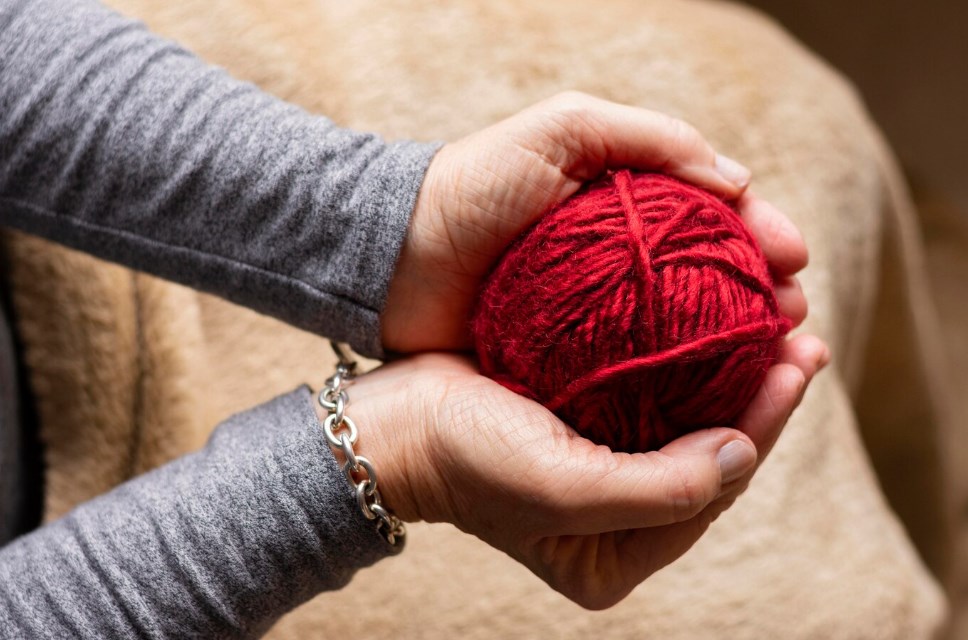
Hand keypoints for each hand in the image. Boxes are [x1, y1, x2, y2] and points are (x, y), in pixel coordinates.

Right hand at [335, 334, 827, 608]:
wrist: (391, 425)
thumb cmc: (468, 461)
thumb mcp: (562, 489)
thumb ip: (659, 490)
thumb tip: (740, 452)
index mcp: (616, 554)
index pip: (714, 490)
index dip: (764, 427)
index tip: (798, 364)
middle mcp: (616, 516)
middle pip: (710, 455)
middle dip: (760, 397)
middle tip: (804, 337)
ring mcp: (602, 467)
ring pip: (686, 418)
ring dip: (731, 370)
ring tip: (778, 320)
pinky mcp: (584, 422)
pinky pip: (651, 391)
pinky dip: (684, 354)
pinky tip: (709, 316)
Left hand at [382, 91, 808, 351]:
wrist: (392, 258)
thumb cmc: (470, 185)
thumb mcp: (560, 131)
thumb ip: (646, 137)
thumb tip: (735, 177)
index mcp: (622, 198)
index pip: (712, 212)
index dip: (760, 231)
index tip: (794, 259)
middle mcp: (618, 255)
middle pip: (709, 273)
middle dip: (760, 292)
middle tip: (795, 318)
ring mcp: (595, 309)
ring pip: (681, 325)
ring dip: (733, 340)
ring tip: (772, 354)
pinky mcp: (567, 357)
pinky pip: (634, 367)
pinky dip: (675, 377)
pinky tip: (709, 390)